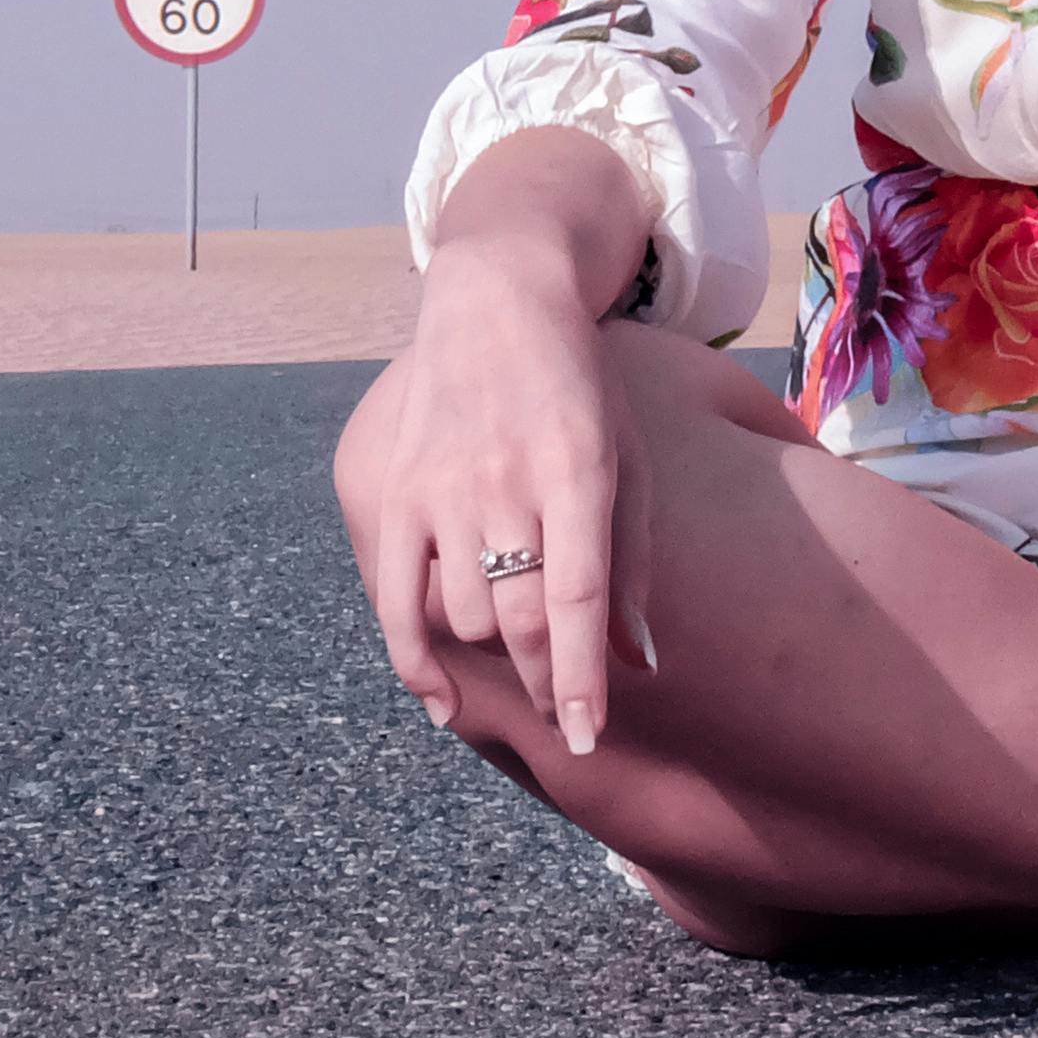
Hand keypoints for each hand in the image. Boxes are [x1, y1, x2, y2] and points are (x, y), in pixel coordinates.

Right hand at [359, 240, 661, 758]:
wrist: (497, 301)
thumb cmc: (581, 389)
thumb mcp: (628, 457)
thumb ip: (634, 561)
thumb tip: (643, 665)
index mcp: (577, 469)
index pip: (576, 595)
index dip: (580, 675)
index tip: (587, 736)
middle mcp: (506, 482)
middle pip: (521, 619)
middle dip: (548, 683)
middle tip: (566, 712)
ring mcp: (444, 488)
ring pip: (466, 618)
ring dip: (498, 657)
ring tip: (524, 652)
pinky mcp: (398, 493)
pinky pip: (395, 600)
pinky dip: (416, 664)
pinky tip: (444, 707)